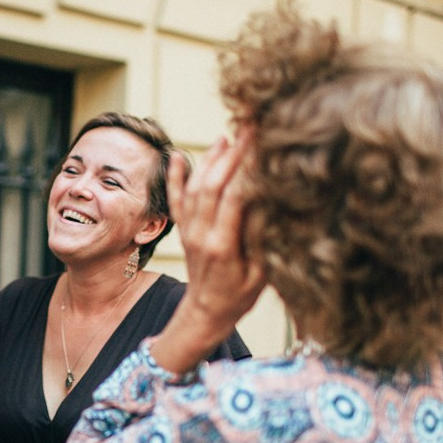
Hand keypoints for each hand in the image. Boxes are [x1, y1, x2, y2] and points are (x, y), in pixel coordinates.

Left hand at [152, 130, 266, 373]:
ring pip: (194, 188)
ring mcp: (189, 231)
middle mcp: (201, 234)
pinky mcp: (184, 231)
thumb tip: (267, 200)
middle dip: (231, 153)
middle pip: (212, 185)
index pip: (233, 196)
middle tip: (248, 128)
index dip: (247, 168)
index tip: (262, 143)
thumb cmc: (239, 297)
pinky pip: (176, 200)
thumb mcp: (260, 273)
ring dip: (209, 160)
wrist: (205, 314)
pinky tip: (177, 155)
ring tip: (226, 137)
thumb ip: (260, 237)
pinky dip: (175, 176)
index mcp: (222, 245)